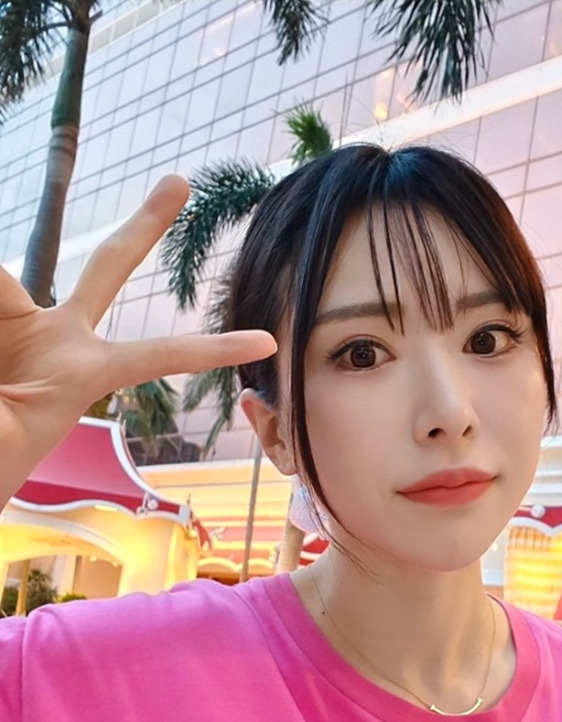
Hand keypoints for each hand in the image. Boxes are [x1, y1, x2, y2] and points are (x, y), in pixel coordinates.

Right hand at [0, 175, 275, 506]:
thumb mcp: (4, 435)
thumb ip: (9, 392)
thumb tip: (4, 314)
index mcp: (89, 373)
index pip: (162, 355)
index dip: (212, 348)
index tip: (269, 342)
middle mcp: (61, 335)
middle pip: (111, 266)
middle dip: (146, 227)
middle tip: (181, 182)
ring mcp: (23, 320)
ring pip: (9, 278)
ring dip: (1, 303)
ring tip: (8, 372)